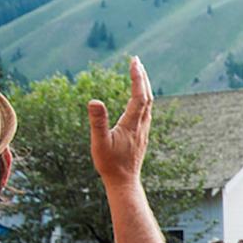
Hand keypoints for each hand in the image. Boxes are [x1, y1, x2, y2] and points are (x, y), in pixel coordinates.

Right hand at [87, 57, 152, 188]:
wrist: (124, 182)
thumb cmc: (110, 164)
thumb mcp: (99, 142)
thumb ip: (98, 122)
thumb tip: (94, 101)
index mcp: (132, 124)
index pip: (138, 96)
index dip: (137, 78)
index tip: (134, 61)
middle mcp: (141, 125)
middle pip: (147, 96)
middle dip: (142, 77)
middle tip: (136, 60)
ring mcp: (143, 130)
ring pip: (148, 104)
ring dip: (144, 87)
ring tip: (138, 73)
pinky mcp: (141, 135)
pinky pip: (146, 112)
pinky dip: (143, 98)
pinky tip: (138, 98)